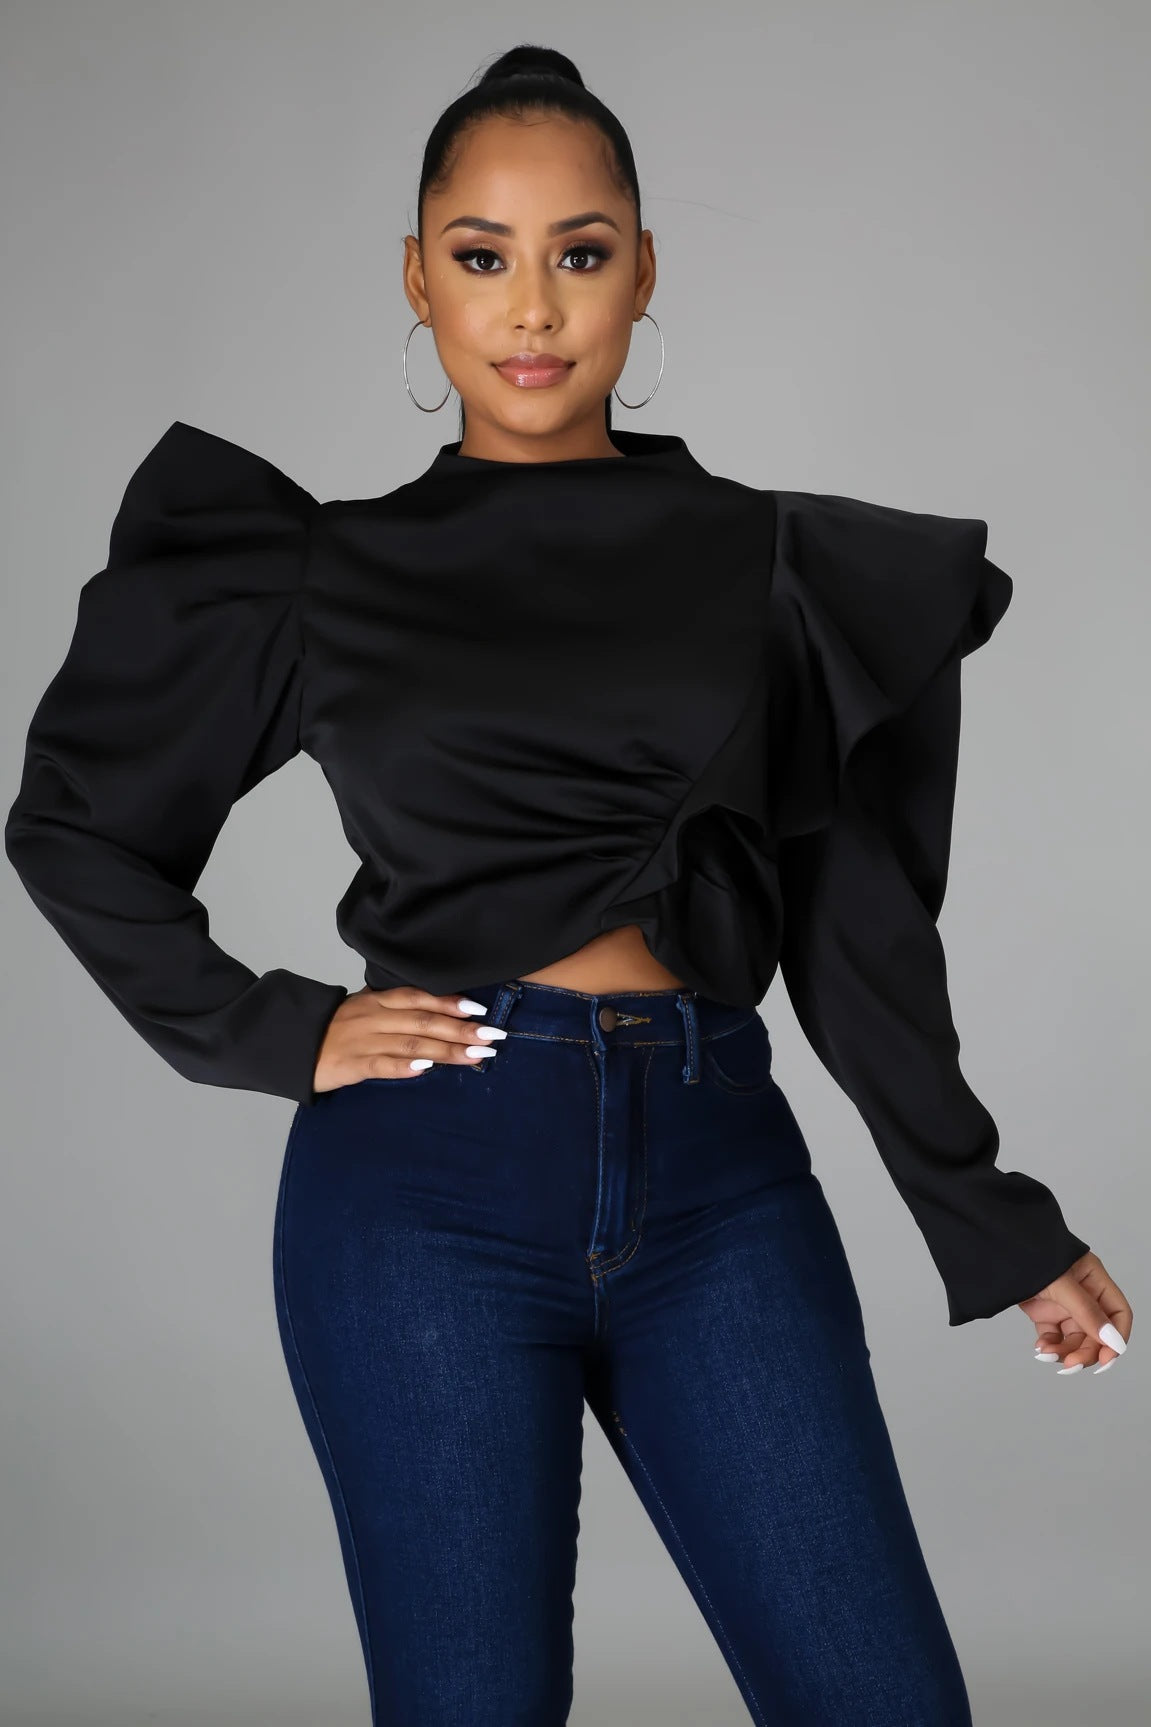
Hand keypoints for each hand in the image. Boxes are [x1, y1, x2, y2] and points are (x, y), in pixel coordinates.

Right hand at [312, 986, 503, 1093]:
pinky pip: (381, 1064)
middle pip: (424, 1021)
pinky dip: (406, 1066)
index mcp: (378, 1001)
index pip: (420, 997)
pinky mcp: (351, 1065)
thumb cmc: (333, 1029)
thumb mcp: (364, 1009)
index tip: (479, 1009)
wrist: (291, 1044)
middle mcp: (374, 1017)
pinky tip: (427, 1068)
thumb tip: (436, 1013)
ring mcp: (363, 1040)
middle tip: (493, 1036)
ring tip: (476, 1056)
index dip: (450, 1002)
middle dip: (462, 1029)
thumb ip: (395, 1010)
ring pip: (412, 1043)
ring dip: (447, 1050)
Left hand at [1019, 1250, 1131, 1373]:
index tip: (1106, 1359)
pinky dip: (1050, 1345)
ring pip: (1075, 1338)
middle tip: (1070, 1364)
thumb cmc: (1029, 1253)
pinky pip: (1053, 1336)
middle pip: (1097, 1333)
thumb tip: (1112, 1340)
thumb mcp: (1060, 1283)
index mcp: (1094, 1280)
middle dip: (1085, 1351)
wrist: (994, 1246)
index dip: (1116, 1338)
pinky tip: (1041, 1348)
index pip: (1118, 1314)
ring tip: (1047, 1354)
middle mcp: (1082, 1294)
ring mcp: (1063, 1304)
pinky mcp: (1043, 1311)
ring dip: (1065, 1351)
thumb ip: (1086, 1311)